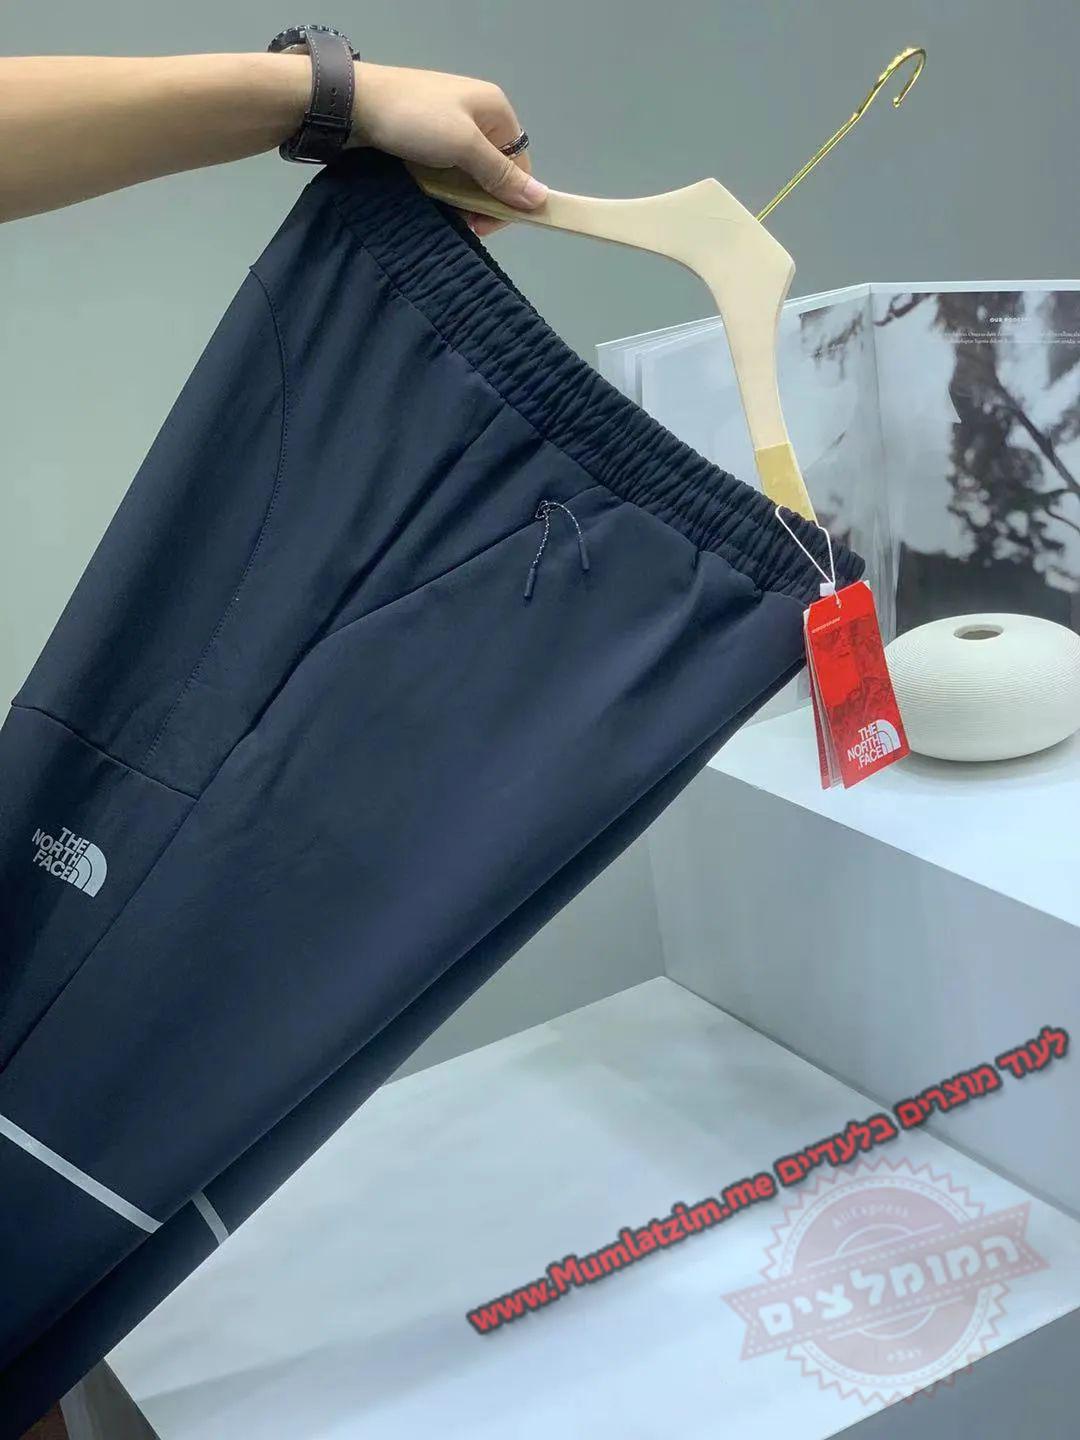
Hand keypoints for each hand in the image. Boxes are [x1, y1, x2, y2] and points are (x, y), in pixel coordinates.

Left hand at [348, 63, 545, 236]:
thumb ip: (501, 175)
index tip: (485, 223)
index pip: (518, 164)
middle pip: (495, 171)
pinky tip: (431, 195)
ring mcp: (451, 125)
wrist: (354, 103)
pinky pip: (448, 168)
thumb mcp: (464, 147)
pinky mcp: (428, 135)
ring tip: (444, 208)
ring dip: (461, 196)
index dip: (509, 197)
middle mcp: (478, 115)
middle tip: (463, 221)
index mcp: (495, 109)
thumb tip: (541, 198)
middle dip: (483, 200)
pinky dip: (443, 185)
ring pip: (470, 173)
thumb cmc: (415, 120)